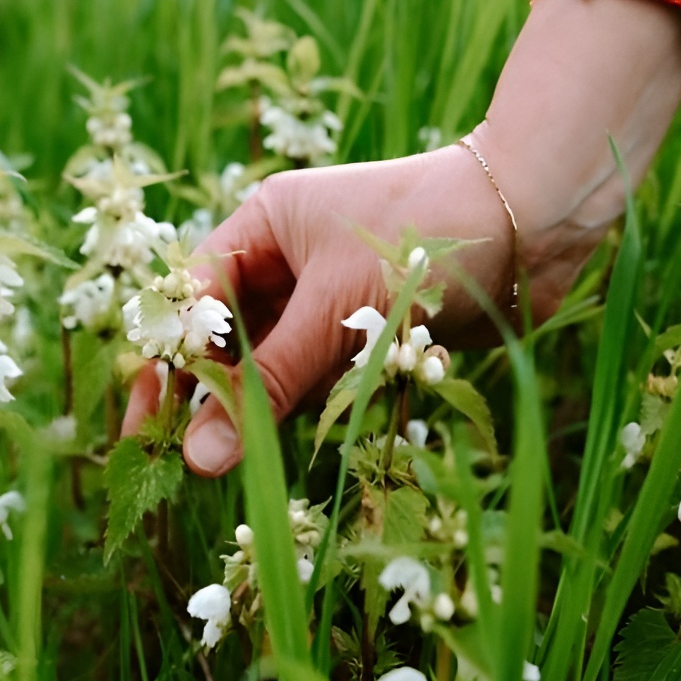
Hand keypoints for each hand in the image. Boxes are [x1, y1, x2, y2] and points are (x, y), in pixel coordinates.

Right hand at [122, 0, 680, 475]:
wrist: (534, 220)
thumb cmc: (425, 236)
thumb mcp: (335, 307)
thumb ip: (270, 382)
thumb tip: (200, 455)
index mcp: (263, 225)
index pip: (194, 299)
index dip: (167, 361)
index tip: (146, 425)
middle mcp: (287, 260)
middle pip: (227, 335)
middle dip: (204, 393)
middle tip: (172, 459)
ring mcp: (327, 296)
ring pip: (273, 362)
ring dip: (256, 406)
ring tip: (225, 461)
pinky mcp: (366, 330)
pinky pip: (319, 375)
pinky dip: (306, 405)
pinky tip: (288, 436)